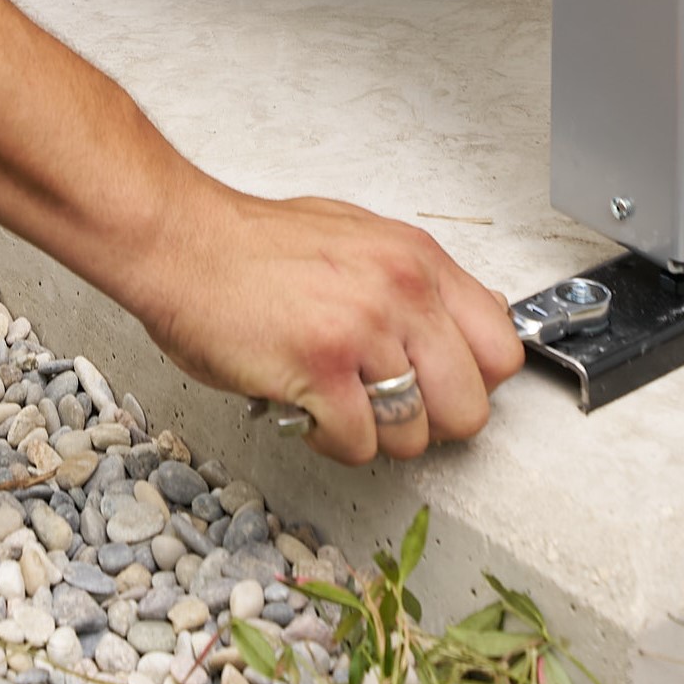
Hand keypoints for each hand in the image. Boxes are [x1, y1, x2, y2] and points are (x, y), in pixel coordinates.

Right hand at [124, 187, 523, 464]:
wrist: (182, 243)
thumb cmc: (254, 245)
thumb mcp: (359, 238)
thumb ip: (414, 280)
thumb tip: (466, 318)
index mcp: (417, 260)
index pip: (501, 348)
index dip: (472, 382)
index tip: (440, 388)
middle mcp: (402, 292)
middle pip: (470, 407)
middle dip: (430, 423)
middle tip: (390, 410)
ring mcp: (364, 331)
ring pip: (415, 435)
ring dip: (375, 437)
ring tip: (339, 406)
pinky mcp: (321, 369)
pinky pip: (359, 446)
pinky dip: (332, 443)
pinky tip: (307, 411)